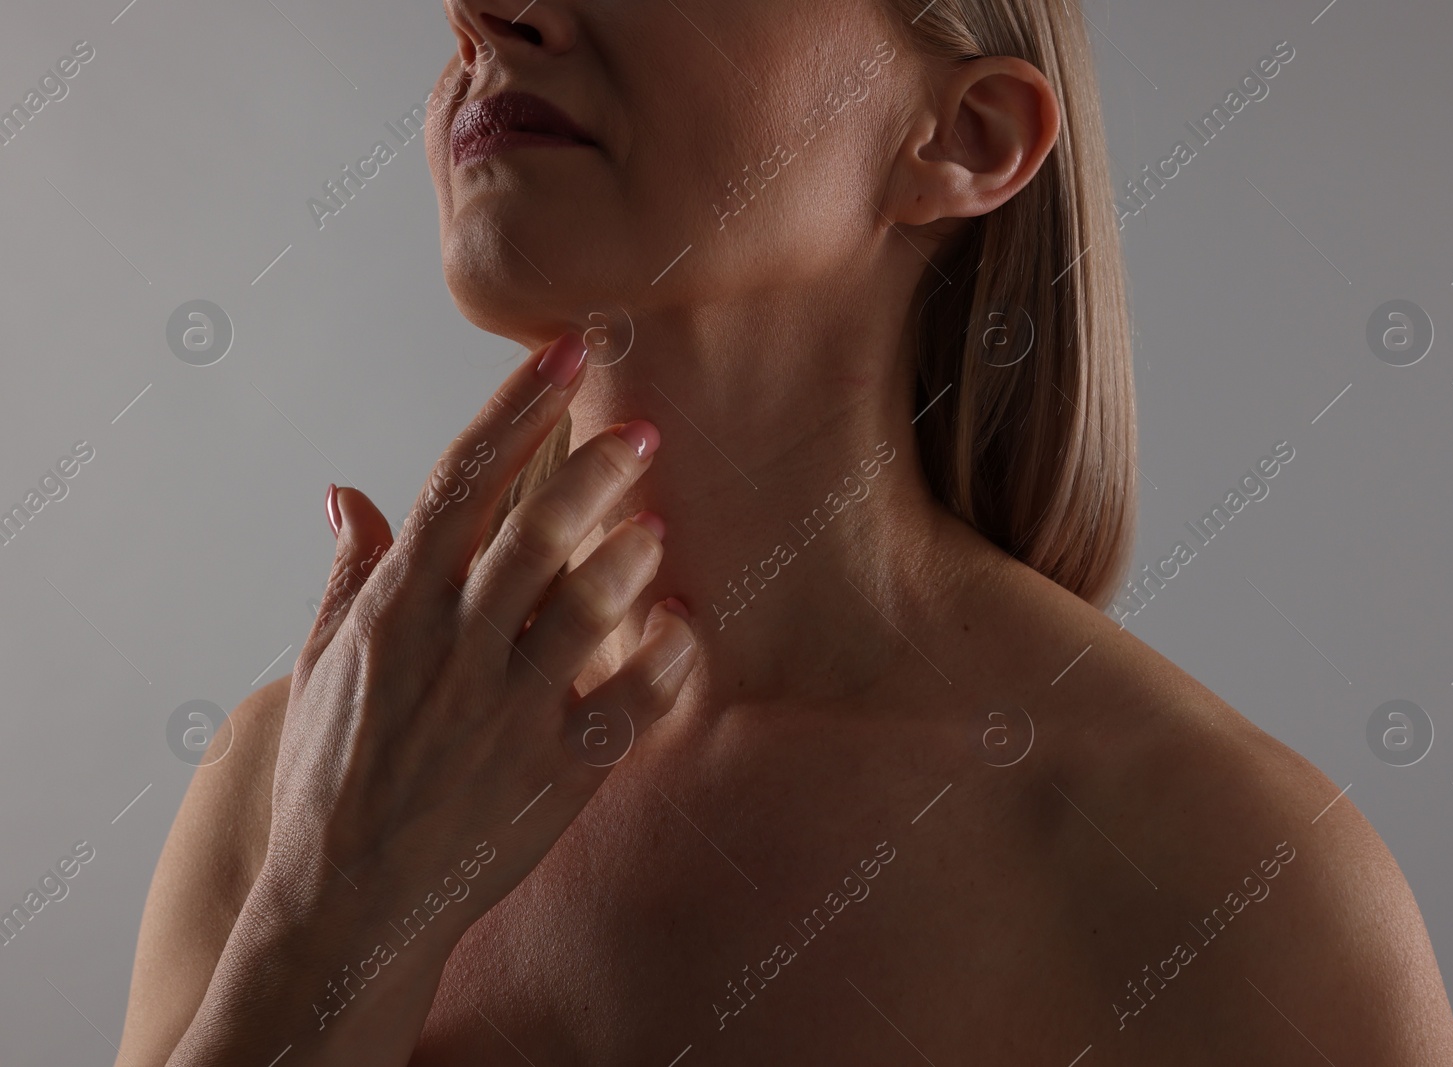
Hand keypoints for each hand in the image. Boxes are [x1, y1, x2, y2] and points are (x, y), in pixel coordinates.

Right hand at [170, 331, 695, 1065]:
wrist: (346, 903)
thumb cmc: (333, 777)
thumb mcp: (322, 667)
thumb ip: (348, 573)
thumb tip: (348, 493)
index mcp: (396, 608)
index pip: (459, 480)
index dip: (517, 408)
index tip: (568, 352)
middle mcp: (453, 648)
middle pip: (534, 533)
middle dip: (595, 472)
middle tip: (643, 435)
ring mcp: (506, 712)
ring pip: (587, 609)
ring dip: (631, 559)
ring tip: (657, 530)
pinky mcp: (553, 774)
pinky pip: (627, 705)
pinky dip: (665, 661)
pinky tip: (686, 626)